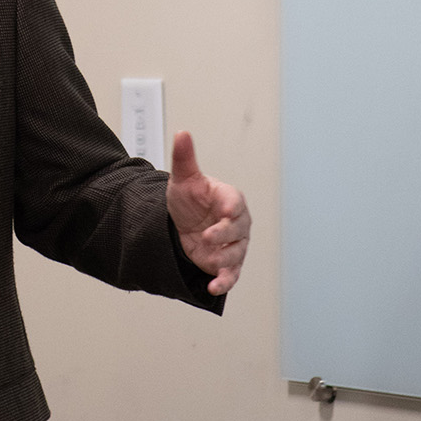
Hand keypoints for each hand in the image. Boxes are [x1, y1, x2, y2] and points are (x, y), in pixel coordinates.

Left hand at [165, 130, 249, 295]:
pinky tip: (213, 288)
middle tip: (207, 237)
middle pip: (239, 230)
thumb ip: (184, 158)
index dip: (231, 208)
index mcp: (229, 199)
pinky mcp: (226, 263)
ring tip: (210, 260)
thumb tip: (182, 132)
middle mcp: (237, 223)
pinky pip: (231, 274)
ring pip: (236, 254)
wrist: (182, 224)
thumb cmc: (188, 199)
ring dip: (225, 259)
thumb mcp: (183, 179)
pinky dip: (224, 282)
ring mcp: (233, 244)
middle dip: (225, 235)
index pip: (236, 202)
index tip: (224, 211)